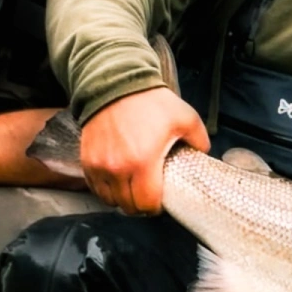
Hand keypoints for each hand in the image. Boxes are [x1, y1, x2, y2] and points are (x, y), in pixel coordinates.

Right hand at [79, 87, 210, 214]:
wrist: (116, 84)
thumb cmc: (150, 101)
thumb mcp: (185, 117)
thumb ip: (200, 139)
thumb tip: (203, 154)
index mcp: (143, 162)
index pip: (147, 204)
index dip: (156, 207)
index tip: (160, 200)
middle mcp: (118, 168)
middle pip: (128, 206)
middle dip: (140, 206)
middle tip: (148, 195)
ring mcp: (100, 165)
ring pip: (109, 200)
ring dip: (121, 199)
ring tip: (132, 188)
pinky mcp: (87, 160)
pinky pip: (95, 187)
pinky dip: (105, 189)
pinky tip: (116, 180)